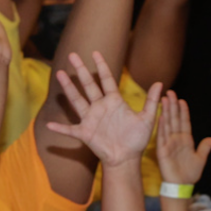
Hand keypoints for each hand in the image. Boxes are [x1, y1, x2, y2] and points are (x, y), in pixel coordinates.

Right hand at [44, 53, 159, 168]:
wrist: (127, 158)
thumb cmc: (136, 139)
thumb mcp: (147, 119)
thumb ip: (152, 101)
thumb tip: (160, 83)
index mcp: (114, 101)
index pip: (107, 80)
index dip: (102, 66)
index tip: (95, 53)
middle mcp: (100, 107)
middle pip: (88, 85)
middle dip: (80, 70)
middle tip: (72, 55)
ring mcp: (90, 119)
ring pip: (77, 100)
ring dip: (68, 88)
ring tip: (59, 74)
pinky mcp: (85, 133)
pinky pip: (69, 130)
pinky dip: (60, 128)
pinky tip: (50, 125)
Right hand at [154, 92, 210, 186]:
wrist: (181, 185)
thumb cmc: (190, 173)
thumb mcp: (201, 159)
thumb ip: (205, 148)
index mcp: (186, 140)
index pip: (184, 122)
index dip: (183, 111)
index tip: (181, 100)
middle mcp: (176, 140)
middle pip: (175, 119)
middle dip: (173, 106)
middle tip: (170, 93)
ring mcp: (168, 144)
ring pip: (168, 124)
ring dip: (167, 111)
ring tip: (165, 99)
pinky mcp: (162, 150)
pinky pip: (162, 136)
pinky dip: (162, 126)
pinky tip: (162, 116)